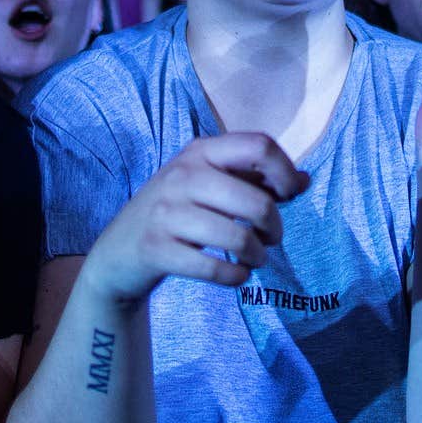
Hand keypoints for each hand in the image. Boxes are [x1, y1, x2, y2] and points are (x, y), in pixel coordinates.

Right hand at [83, 132, 307, 306]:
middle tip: (270, 239)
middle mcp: (182, 175)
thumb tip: (304, 180)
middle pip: (257, 200)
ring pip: (238, 237)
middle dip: (274, 227)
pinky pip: (213, 268)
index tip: (288, 196)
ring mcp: (166, 212)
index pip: (259, 145)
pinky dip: (235, 277)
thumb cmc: (174, 213)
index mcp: (200, 151)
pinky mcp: (157, 249)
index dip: (285, 172)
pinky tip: (236, 275)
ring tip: (253, 259)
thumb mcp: (207, 184)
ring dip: (257, 256)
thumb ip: (252, 179)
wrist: (117, 253)